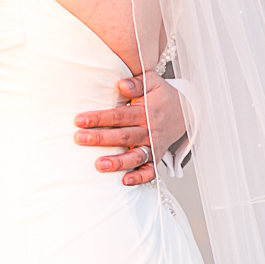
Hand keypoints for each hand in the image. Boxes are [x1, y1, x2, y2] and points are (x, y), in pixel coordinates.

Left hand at [74, 70, 186, 185]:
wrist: (185, 112)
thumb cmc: (161, 96)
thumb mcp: (152, 82)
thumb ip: (137, 82)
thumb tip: (121, 84)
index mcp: (146, 111)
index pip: (120, 115)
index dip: (99, 118)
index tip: (79, 120)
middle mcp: (150, 130)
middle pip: (124, 136)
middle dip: (101, 139)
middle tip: (79, 139)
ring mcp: (154, 146)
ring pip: (136, 156)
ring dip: (118, 162)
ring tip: (99, 165)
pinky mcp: (156, 158)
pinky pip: (150, 171)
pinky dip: (139, 177)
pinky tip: (125, 181)